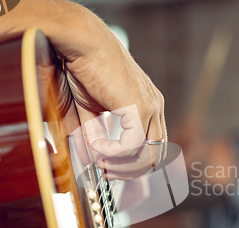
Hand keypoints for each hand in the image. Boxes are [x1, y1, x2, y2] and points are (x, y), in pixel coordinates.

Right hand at [45, 2, 166, 176]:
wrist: (82, 44)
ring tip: (101, 162)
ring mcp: (151, 107)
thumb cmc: (84, 69)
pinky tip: (98, 147)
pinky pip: (132, 145)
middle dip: (131, 171)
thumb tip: (93, 161)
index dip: (132, 163)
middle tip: (107, 172)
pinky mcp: (140, 107)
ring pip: (149, 154)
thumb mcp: (90, 110)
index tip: (109, 167)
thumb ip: (95, 135)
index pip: (153, 145)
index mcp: (148, 105)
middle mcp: (155, 106)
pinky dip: (113, 153)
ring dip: (123, 166)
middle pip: (156, 154)